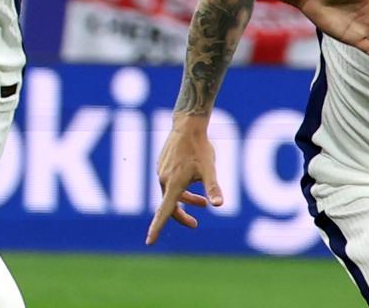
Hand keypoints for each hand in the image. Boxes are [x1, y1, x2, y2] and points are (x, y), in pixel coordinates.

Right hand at [146, 116, 222, 243]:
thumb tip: (219, 205)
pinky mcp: (162, 165)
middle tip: (195, 224)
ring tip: (203, 203)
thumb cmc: (200, 147)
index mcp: (173, 184)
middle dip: (182, 216)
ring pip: (171, 194)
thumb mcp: (209, 169)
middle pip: (169, 206)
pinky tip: (194, 181)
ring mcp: (161, 172)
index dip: (156, 228)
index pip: (164, 212)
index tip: (149, 242)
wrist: (188, 125)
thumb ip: (213, 188)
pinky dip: (181, 189)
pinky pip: (169, 183)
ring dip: (185, 201)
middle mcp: (164, 180)